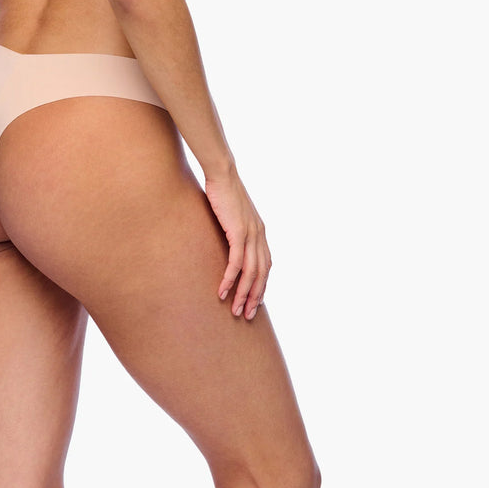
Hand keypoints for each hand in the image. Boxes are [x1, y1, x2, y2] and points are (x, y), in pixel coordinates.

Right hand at [204, 167, 270, 319]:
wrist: (222, 172)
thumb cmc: (223, 190)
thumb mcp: (233, 213)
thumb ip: (234, 227)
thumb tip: (227, 239)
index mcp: (260, 231)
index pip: (266, 265)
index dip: (262, 285)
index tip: (254, 301)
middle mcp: (259, 235)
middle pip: (262, 274)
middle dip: (255, 297)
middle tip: (246, 315)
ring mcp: (250, 234)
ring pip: (251, 273)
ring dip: (243, 294)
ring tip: (235, 310)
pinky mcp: (238, 232)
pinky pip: (236, 263)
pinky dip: (230, 279)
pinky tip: (222, 291)